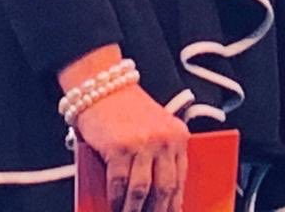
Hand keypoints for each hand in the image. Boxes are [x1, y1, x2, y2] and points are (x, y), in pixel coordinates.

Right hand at [73, 83, 187, 211]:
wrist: (103, 85)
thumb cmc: (127, 109)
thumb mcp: (155, 128)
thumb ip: (161, 155)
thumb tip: (159, 195)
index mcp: (178, 136)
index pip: (181, 179)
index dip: (175, 205)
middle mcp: (163, 140)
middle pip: (165, 189)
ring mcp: (142, 144)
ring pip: (142, 191)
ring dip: (135, 211)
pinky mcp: (119, 147)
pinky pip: (120, 183)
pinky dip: (116, 199)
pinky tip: (114, 207)